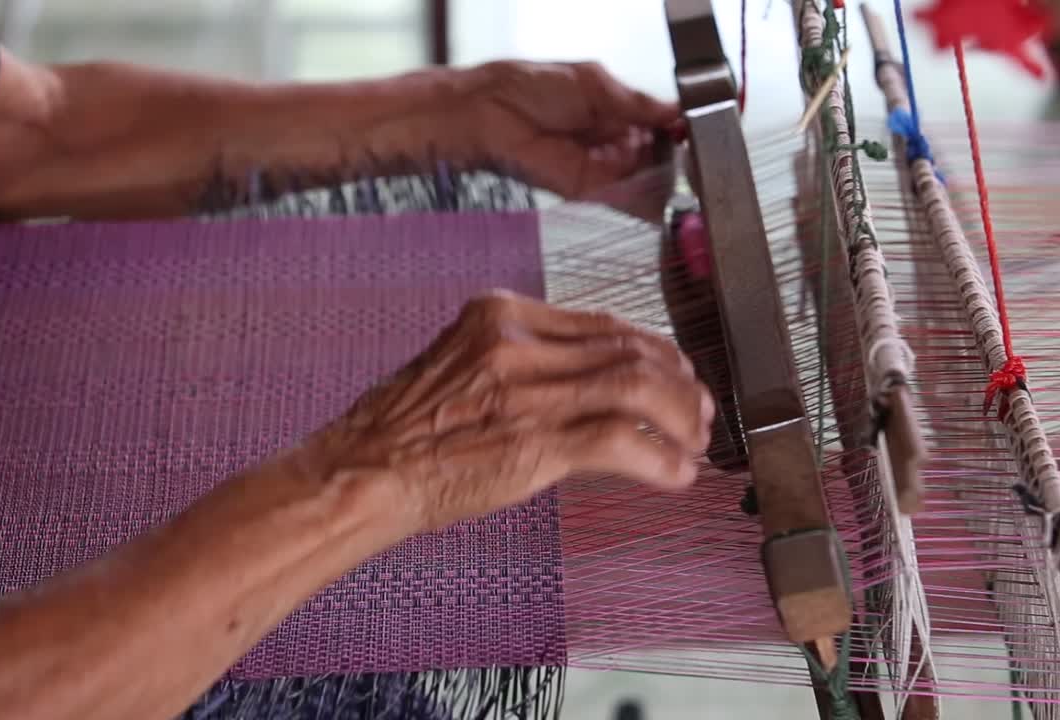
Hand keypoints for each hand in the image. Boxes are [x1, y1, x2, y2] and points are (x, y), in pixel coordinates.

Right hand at [303, 291, 712, 532]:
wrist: (361, 472)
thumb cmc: (401, 431)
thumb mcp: (460, 368)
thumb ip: (524, 364)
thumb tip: (592, 390)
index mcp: (499, 315)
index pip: (603, 323)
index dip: (653, 350)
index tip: (673, 373)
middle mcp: (516, 342)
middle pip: (630, 348)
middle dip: (679, 383)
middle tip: (698, 412)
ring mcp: (526, 391)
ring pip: (637, 386)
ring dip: (680, 418)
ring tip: (693, 443)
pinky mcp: (533, 443)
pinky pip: (620, 441)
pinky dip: (659, 458)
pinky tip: (673, 474)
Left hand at [451, 61, 681, 198]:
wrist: (488, 115)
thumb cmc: (529, 87)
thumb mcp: (595, 84)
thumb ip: (636, 103)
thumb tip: (675, 112)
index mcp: (612, 109)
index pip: (657, 124)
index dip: (679, 130)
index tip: (703, 134)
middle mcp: (609, 140)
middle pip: (655, 155)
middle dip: (678, 159)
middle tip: (702, 162)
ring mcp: (600, 167)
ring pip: (644, 179)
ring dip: (667, 182)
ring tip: (694, 183)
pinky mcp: (587, 189)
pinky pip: (623, 197)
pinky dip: (646, 200)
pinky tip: (670, 199)